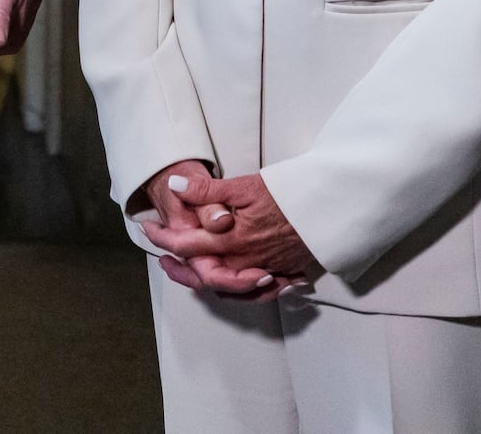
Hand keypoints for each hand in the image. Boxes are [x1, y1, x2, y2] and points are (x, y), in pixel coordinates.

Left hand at [142, 170, 320, 296]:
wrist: (331, 207)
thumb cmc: (289, 193)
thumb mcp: (245, 186)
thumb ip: (207, 191)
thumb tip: (175, 186)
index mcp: (232, 241)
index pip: (187, 246)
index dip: (163, 238)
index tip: (149, 230)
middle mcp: (246, 262)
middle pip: (204, 275)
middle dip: (179, 269)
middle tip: (163, 261)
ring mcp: (267, 271)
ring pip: (229, 288)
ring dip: (206, 281)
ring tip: (190, 274)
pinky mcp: (285, 275)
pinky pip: (258, 294)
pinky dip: (241, 292)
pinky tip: (233, 285)